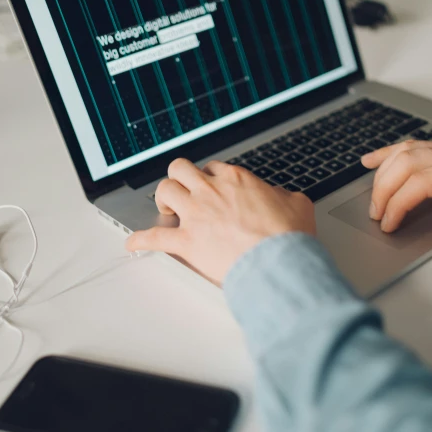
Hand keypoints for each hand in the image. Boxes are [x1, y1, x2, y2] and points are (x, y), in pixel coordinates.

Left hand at [125, 159, 316, 284]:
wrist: (278, 263)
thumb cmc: (288, 237)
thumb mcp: (298, 204)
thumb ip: (284, 196)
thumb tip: (280, 197)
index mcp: (236, 180)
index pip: (212, 167)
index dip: (209, 177)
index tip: (210, 186)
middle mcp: (211, 192)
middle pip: (180, 170)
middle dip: (179, 179)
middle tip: (182, 192)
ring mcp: (196, 216)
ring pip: (164, 191)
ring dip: (162, 200)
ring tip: (165, 211)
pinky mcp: (186, 242)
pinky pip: (154, 237)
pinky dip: (140, 240)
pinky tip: (133, 243)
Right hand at [361, 134, 431, 255]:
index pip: (419, 183)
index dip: (398, 205)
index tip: (390, 224)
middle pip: (404, 165)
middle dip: (383, 192)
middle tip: (377, 216)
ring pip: (403, 153)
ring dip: (382, 175)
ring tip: (374, 199)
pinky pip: (410, 145)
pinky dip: (387, 153)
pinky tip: (371, 160)